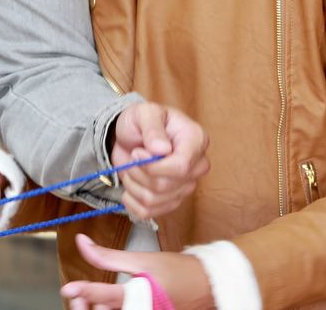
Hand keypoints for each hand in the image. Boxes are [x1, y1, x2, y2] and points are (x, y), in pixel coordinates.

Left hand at [62, 234, 211, 309]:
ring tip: (91, 300)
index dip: (84, 292)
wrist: (207, 286)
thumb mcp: (142, 259)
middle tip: (76, 297)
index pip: (106, 296)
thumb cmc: (177, 271)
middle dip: (87, 306)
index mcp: (141, 294)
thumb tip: (82, 243)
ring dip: (98, 309)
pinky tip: (107, 305)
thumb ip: (109, 256)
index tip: (69, 289)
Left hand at [112, 103, 208, 218]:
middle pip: (165, 185)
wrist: (132, 134)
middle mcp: (196, 166)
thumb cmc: (142, 121)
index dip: (153, 165)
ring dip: (132, 184)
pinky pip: (148, 212)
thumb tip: (161, 149)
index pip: (181, 166)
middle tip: (133, 155)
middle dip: (138, 172)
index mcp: (196, 140)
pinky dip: (131, 201)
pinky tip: (130, 185)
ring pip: (154, 200)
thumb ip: (153, 128)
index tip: (137, 152)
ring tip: (132, 167)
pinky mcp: (171, 200)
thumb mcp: (144, 113)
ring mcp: (185, 186)